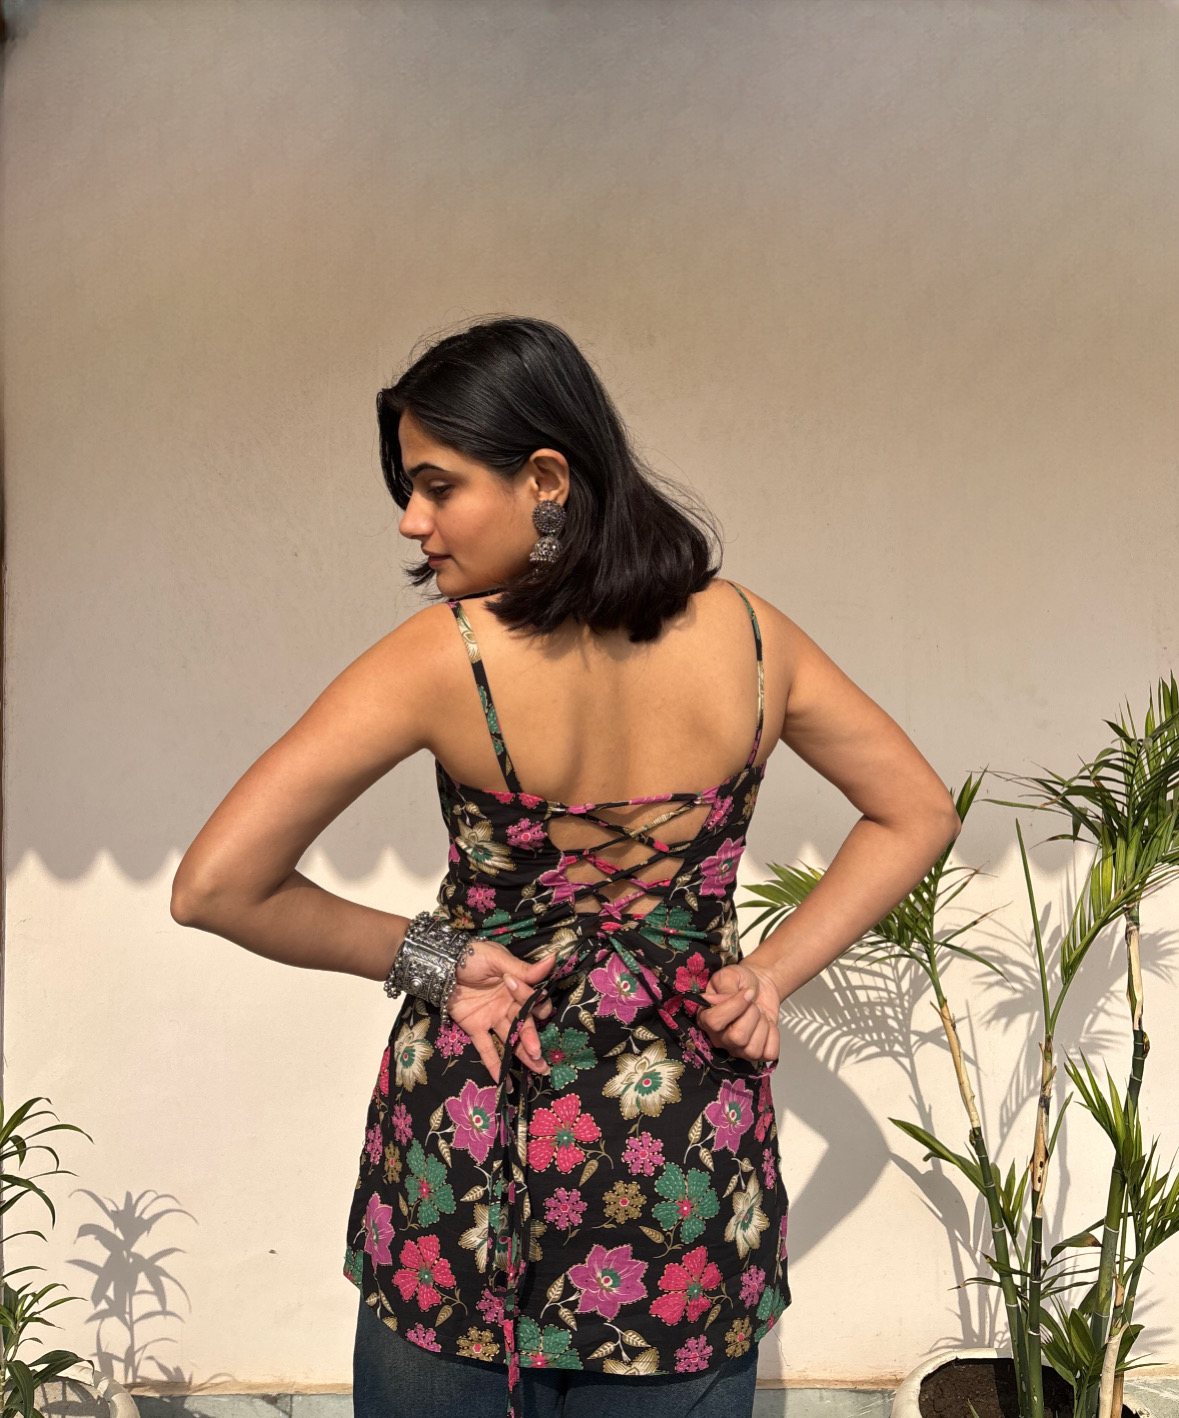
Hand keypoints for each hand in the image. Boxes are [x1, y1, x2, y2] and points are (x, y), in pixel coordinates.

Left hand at [447, 941, 556, 1083]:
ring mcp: (492, 1019)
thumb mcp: (498, 959)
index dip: (533, 1003)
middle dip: (533, 1039)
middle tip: (538, 1052)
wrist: (442, 961)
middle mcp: (508, 1006)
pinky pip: (486, 1048)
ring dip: (522, 1054)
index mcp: (517, 988)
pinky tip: (503, 1080)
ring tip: (537, 1069)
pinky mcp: (475, 1028)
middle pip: (524, 1025)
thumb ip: (523, 968)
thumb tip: (553, 959)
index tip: (532, 1000)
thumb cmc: (473, 956)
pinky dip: (494, 1064)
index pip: (531, 1001)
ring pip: (510, 1039)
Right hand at [698, 959, 781, 1064]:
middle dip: (752, 1016)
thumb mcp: (729, 976)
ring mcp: (738, 1049)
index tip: (747, 992)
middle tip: (754, 1005)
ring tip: (760, 1015)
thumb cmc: (740, 982)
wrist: (759, 987)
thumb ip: (726, 987)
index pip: (714, 1022)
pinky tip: (768, 1026)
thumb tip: (729, 999)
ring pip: (753, 1050)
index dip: (734, 1006)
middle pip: (737, 1038)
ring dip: (763, 1026)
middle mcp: (719, 1038)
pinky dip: (774, 1037)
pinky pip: (769, 1054)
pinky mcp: (757, 1054)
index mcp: (706, 1018)